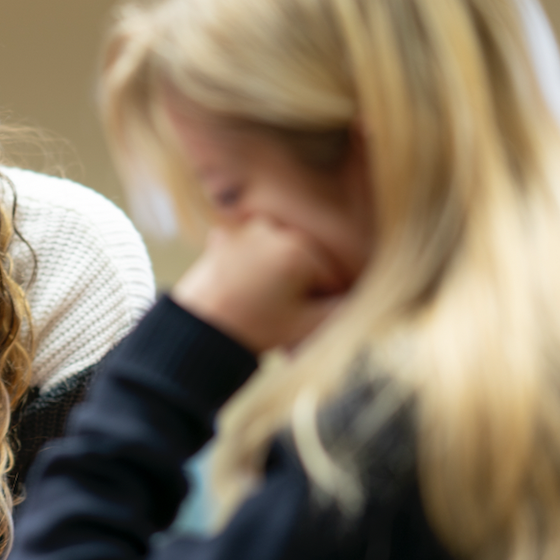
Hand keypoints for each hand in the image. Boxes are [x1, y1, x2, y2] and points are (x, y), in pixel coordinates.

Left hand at [171, 217, 344, 353]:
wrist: (195, 331)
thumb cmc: (253, 328)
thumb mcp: (307, 325)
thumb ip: (344, 310)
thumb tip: (364, 299)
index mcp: (301, 248)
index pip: (334, 277)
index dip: (326, 305)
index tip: (308, 324)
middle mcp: (274, 228)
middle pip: (307, 264)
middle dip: (303, 292)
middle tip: (286, 321)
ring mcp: (245, 230)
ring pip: (280, 258)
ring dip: (280, 281)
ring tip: (264, 309)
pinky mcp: (223, 238)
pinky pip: (252, 255)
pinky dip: (254, 272)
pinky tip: (244, 294)